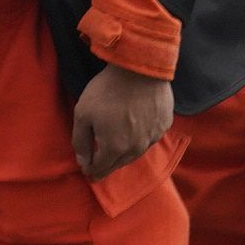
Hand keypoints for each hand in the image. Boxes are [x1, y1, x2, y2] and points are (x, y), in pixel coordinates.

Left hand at [68, 66, 174, 180]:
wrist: (140, 71)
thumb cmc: (107, 91)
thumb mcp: (83, 115)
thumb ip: (81, 141)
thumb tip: (83, 161)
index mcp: (115, 148)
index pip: (101, 168)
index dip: (92, 171)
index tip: (87, 172)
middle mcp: (136, 148)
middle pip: (119, 164)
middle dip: (107, 167)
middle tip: (99, 168)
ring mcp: (153, 137)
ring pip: (135, 154)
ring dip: (123, 156)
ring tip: (115, 155)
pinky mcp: (164, 125)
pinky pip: (149, 139)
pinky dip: (139, 141)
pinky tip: (134, 135)